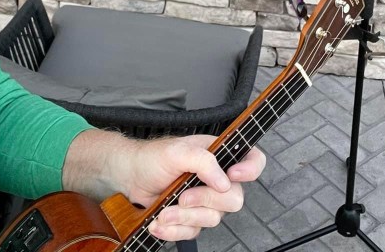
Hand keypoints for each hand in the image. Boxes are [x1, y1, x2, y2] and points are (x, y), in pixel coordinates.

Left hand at [129, 136, 265, 241]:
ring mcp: (206, 201)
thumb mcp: (177, 152)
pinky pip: (194, 232)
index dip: (251, 169)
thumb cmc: (153, 158)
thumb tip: (224, 181)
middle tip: (183, 197)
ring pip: (213, 219)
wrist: (131, 177)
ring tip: (165, 211)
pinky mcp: (193, 219)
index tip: (233, 175)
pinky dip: (175, 230)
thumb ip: (203, 161)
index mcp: (219, 155)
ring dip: (185, 217)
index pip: (253, 160)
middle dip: (205, 201)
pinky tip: (160, 222)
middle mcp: (217, 179)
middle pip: (234, 199)